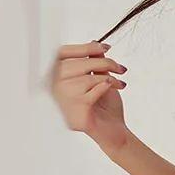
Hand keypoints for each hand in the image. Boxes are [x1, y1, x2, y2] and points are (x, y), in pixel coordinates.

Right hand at [49, 40, 129, 154]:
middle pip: (75, 65)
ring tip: (120, 84)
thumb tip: (95, 43)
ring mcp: (62, 102)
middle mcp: (54, 90)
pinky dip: (105, 88)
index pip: (62, 55)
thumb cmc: (106, 106)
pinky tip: (113, 89)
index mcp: (56, 78)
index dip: (84, 48)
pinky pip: (91, 92)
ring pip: (85, 79)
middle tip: (121, 69)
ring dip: (108, 78)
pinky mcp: (76, 113)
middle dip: (103, 63)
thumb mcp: (100, 79)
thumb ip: (94, 63)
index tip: (106, 47)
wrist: (115, 131)